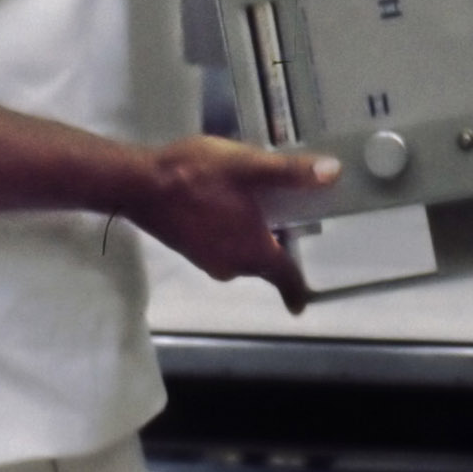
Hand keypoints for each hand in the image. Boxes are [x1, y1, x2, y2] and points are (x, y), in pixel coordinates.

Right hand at [133, 135, 338, 312]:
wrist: (139, 184)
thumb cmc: (197, 175)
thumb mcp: (248, 165)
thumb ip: (291, 172)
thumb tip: (334, 174)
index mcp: (252, 250)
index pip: (285, 276)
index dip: (296, 290)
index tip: (300, 306)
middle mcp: (231, 264)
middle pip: (263, 262)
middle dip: (273, 244)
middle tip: (282, 217)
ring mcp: (207, 260)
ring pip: (240, 254)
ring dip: (249, 237)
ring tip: (251, 204)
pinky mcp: (189, 251)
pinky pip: (221, 248)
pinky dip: (229, 234)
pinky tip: (223, 205)